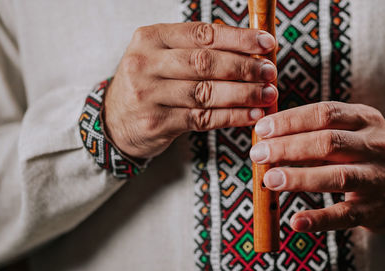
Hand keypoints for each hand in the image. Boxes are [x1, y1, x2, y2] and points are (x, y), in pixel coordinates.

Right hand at [104, 23, 277, 157]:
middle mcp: (146, 63)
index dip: (238, 38)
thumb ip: (197, 48)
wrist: (115, 121)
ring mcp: (148, 94)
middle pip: (205, 63)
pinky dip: (232, 116)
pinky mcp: (156, 123)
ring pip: (206, 93)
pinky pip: (203, 118)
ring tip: (268, 95)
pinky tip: (251, 115)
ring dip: (244, 94)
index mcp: (151, 38)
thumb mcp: (161, 56)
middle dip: (245, 68)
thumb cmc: (149, 84)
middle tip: (270, 73)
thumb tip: (248, 47)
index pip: (202, 34)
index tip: (266, 43)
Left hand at [250, 102, 384, 235]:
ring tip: (270, 180)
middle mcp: (375, 145)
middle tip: (258, 154)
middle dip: (289, 147)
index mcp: (366, 119)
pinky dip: (319, 219)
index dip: (291, 120)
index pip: (325, 112)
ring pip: (337, 176)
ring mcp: (378, 178)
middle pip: (328, 141)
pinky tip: (296, 221)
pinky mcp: (375, 209)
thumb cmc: (367, 155)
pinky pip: (344, 215)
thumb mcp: (354, 132)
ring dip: (300, 177)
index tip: (262, 128)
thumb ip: (318, 131)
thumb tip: (269, 136)